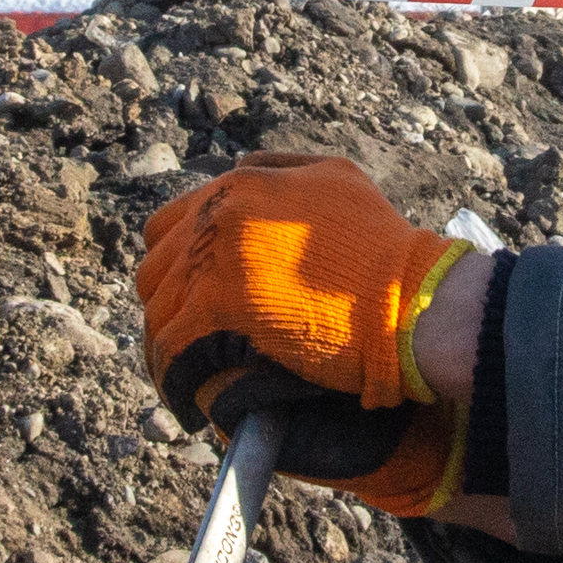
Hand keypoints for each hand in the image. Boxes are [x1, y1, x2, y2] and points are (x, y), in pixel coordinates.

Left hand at [137, 154, 471, 512]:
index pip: (167, 226)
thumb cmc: (383, 244)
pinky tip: (184, 395)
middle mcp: (215, 219)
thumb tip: (235, 167)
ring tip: (181, 372)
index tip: (190, 295)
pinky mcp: (215, 313)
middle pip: (154, 269)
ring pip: (156, 310)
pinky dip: (170, 373)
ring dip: (165, 342)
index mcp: (238, 187)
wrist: (408, 299)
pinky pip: (168, 347)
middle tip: (186, 336)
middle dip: (166, 304)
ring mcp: (212, 266)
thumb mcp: (336, 175)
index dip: (176, 264)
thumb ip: (278, 167)